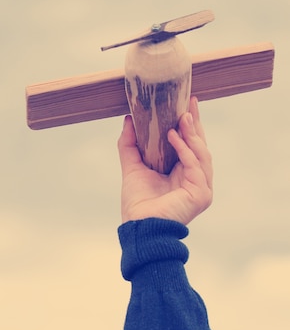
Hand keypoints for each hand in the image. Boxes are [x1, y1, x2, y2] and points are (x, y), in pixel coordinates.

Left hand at [118, 97, 212, 224]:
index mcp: (183, 173)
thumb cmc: (137, 203)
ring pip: (201, 153)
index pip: (190, 144)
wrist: (138, 227)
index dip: (190, 124)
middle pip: (199, 145)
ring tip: (182, 116)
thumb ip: (129, 145)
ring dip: (191, 134)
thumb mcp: (132, 167)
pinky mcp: (201, 194)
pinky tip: (174, 136)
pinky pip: (195, 165)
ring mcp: (201, 187)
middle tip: (191, 102)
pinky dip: (185, 149)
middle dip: (196, 123)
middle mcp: (195, 179)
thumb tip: (128, 120)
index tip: (187, 103)